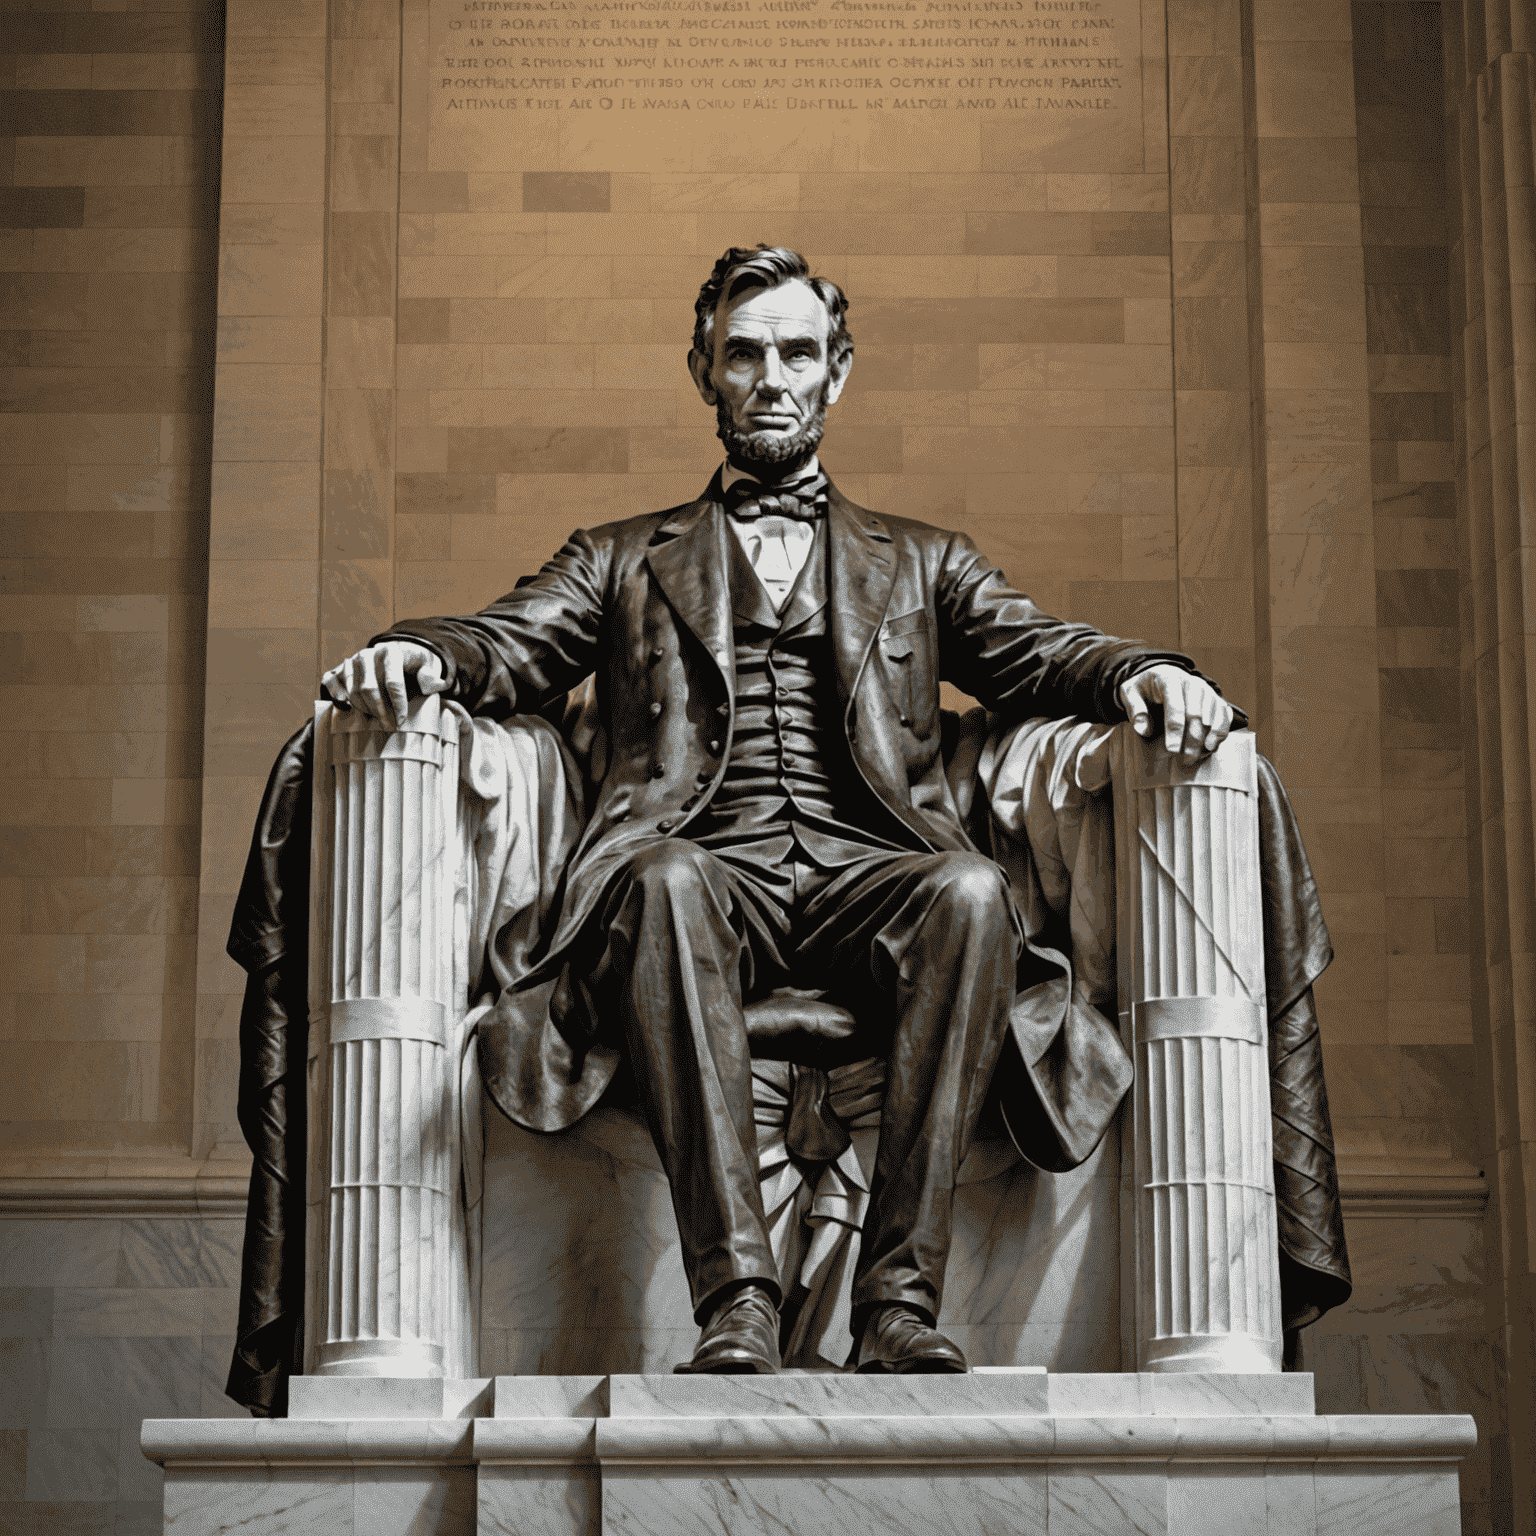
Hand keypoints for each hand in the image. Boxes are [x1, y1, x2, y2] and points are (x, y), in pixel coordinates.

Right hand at [320, 641, 447, 727]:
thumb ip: (431, 677)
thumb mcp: (426, 667)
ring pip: (353, 689)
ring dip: (364, 709)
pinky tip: (346, 708)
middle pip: (371, 688)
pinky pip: (330, 681)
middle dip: (380, 711)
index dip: (397, 704)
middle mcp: (368, 654)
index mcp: (391, 651)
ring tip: (376, 720)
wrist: (391, 655)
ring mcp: (352, 661)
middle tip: (389, 727)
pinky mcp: (339, 668)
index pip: (393, 682)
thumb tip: (436, 684)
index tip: (400, 720)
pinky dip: (335, 695)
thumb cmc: (410, 666)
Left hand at [1118, 665, 1234, 763]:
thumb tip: (1143, 730)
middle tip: (1185, 760)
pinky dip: (1221, 732)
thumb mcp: (1130, 693)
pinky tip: (1211, 747)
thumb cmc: (1144, 688)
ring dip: (1207, 739)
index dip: (1175, 730)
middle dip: (1192, 740)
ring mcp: (1207, 691)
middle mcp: (1192, 683)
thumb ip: (1134, 709)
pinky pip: (1225, 716)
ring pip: (1214, 716)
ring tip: (1196, 757)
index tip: (1172, 750)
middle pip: (1197, 715)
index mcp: (1170, 679)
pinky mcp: (1216, 699)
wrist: (1162, 675)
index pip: (1175, 706)